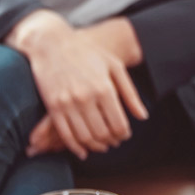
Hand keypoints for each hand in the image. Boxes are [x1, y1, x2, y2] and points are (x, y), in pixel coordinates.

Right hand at [6, 10, 149, 159]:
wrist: (52, 44)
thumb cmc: (87, 53)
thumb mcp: (115, 67)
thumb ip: (130, 93)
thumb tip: (143, 117)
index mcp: (104, 88)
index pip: (118, 124)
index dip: (124, 134)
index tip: (125, 135)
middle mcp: (85, 98)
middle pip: (102, 133)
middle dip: (111, 141)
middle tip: (114, 141)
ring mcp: (67, 103)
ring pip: (84, 137)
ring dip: (95, 146)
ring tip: (102, 145)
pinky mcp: (52, 107)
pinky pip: (65, 134)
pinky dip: (75, 147)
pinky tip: (83, 150)